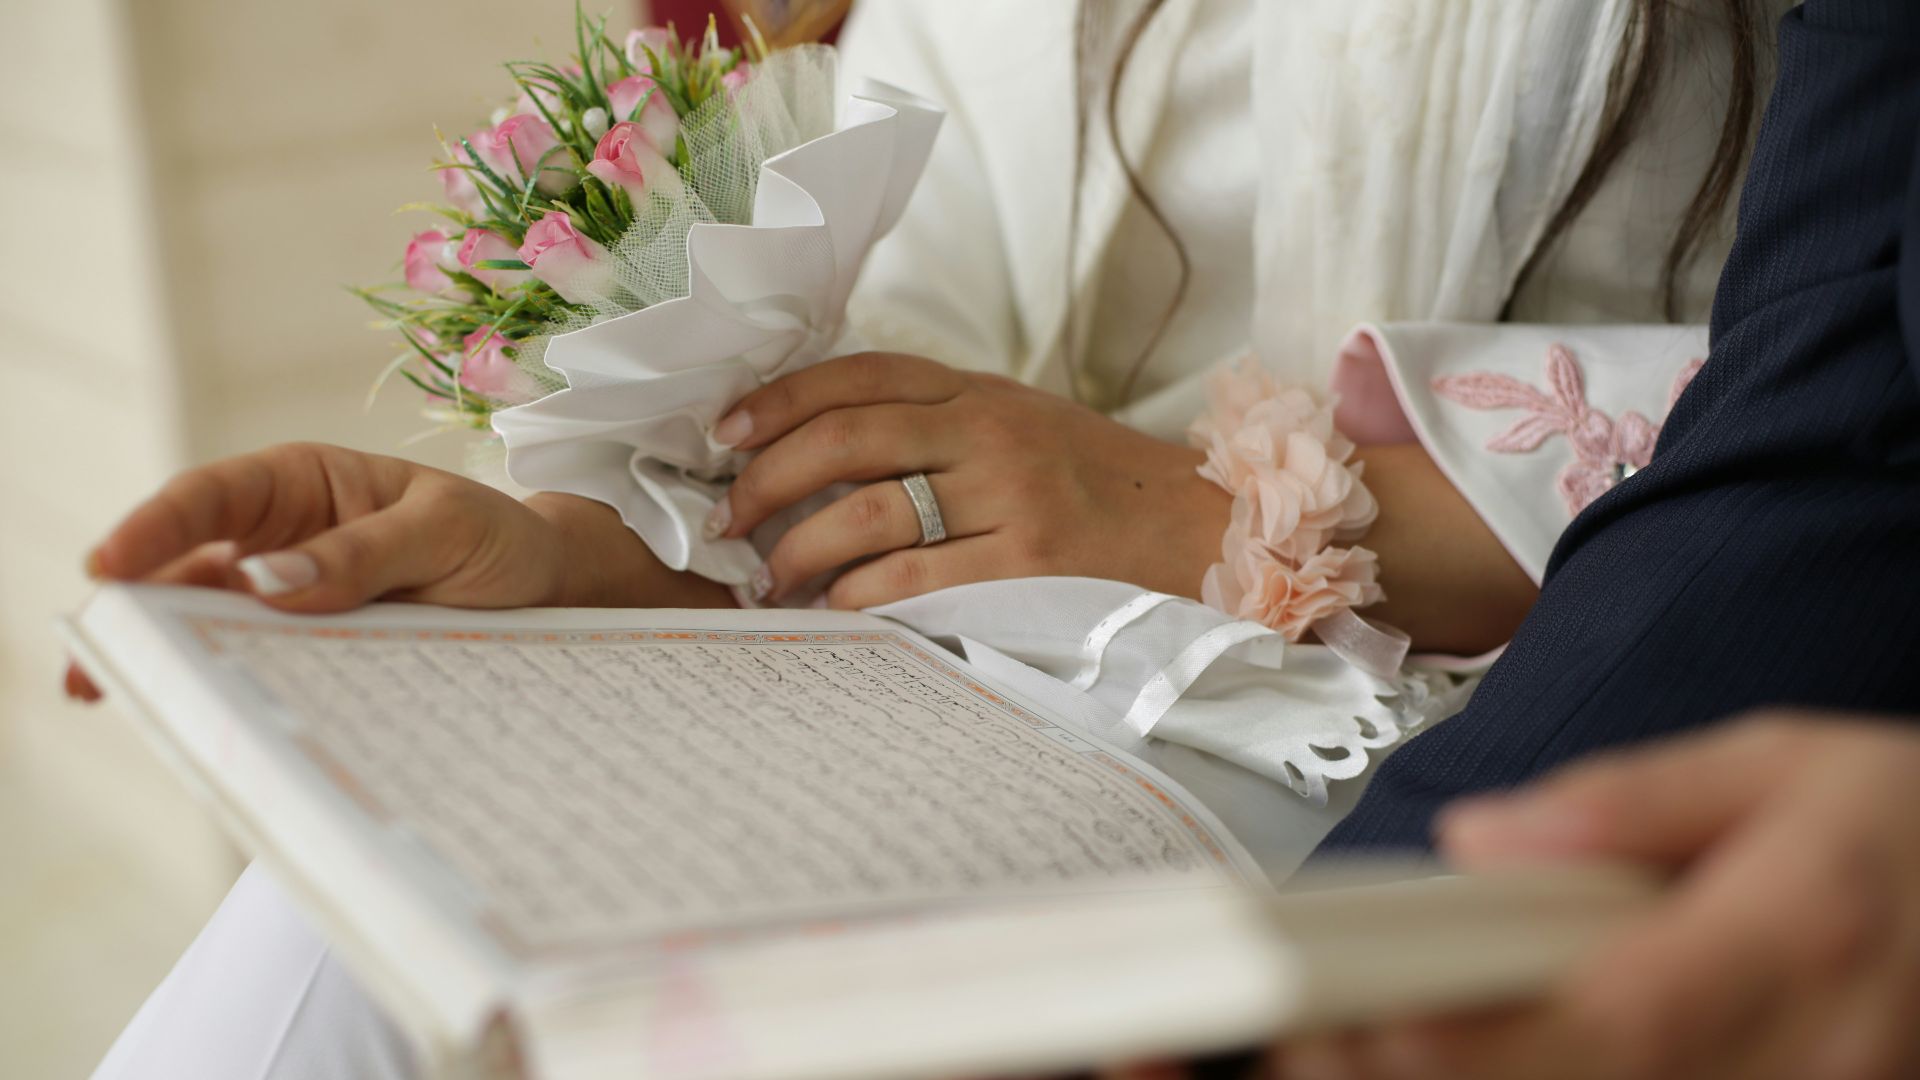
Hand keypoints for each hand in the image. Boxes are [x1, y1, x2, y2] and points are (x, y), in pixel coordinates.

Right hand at [68, 442, 728, 699]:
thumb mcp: (449, 530)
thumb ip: (367, 552)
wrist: (553, 591)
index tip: (110, 566)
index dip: (154, 528)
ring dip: (163, 656)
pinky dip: (222, 687)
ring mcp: (291, 598)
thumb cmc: (501, 541)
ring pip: (206, 622)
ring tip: (115, 696)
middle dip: (135, 604)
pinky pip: (256, 665)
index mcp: (306, 482)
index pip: (213, 497)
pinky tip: (192, 716)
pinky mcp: (315, 650)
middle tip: (97, 656)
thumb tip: (269, 581)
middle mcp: (282, 537)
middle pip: (187, 565)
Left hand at [705, 352, 1230, 607]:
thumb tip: (814, 446)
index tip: (724, 434)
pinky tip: (830, 611)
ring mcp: (1008, 498)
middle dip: (767, 480)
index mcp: (978, 390)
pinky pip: (911, 581)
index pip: (858, 375)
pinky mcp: (1024, 567)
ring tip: (770, 580)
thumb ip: (932, 422)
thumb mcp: (1015, 423)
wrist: (1193, 525)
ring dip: (799, 553)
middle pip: (846, 439)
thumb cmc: (1089, 480)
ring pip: (867, 514)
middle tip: (728, 520)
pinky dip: (855, 598)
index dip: (779, 399)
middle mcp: (988, 432)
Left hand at [1275, 711, 1919, 1079]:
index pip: (1621, 1013)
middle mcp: (1814, 1049)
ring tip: (1367, 1055)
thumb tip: (1481, 839)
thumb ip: (1624, 802)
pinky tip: (1469, 1062)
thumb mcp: (1773, 761)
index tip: (1370, 1027)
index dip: (1485, 1038)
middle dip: (1449, 1073)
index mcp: (1802, 928)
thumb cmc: (1889, 819)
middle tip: (1327, 1044)